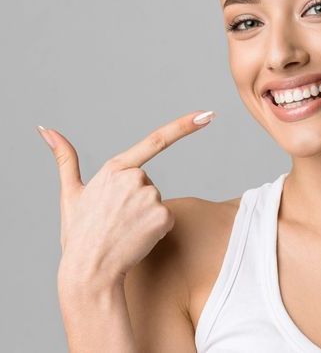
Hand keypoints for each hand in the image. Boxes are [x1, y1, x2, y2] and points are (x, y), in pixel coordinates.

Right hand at [37, 110, 214, 287]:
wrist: (89, 272)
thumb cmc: (79, 235)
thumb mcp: (70, 194)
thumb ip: (64, 159)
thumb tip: (46, 129)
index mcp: (114, 168)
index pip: (156, 140)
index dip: (184, 126)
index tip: (207, 115)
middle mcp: (135, 178)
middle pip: (148, 183)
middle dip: (136, 200)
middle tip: (116, 220)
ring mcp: (151, 197)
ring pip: (156, 202)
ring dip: (145, 216)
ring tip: (123, 231)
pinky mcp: (163, 216)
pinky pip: (166, 219)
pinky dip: (155, 230)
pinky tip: (136, 239)